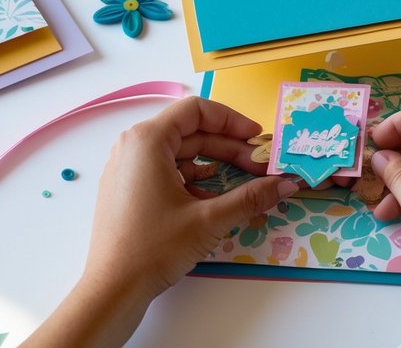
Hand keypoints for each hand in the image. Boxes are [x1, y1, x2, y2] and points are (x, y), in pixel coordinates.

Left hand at [25, 98, 295, 347]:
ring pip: (178, 152)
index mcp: (147, 140)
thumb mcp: (208, 219)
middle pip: (189, 132)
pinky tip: (214, 195)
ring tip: (243, 180)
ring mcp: (126, 167)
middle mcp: (132, 146)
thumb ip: (251, 197)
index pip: (196, 110)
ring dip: (213, 162)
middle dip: (228, 147)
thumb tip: (287, 183)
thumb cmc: (155, 247)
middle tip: (260, 166)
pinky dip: (192, 177)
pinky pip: (165, 169)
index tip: (258, 138)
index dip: (231, 121)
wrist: (112, 289)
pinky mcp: (127, 188)